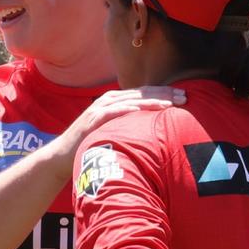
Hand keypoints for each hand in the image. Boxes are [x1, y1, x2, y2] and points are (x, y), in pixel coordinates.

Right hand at [52, 87, 185, 177]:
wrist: (62, 155)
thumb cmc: (91, 144)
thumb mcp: (114, 130)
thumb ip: (129, 124)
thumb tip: (152, 127)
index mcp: (115, 101)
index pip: (144, 93)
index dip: (164, 93)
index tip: (184, 96)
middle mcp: (108, 101)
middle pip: (141, 93)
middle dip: (164, 94)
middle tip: (185, 96)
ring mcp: (99, 109)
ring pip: (130, 100)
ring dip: (151, 101)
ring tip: (171, 104)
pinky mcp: (92, 120)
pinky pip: (112, 112)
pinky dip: (127, 109)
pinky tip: (141, 110)